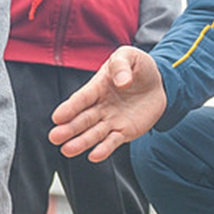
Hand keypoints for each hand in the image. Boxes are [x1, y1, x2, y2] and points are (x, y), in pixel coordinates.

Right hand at [48, 47, 165, 162]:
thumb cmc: (138, 67)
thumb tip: (122, 81)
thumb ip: (122, 65)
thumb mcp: (130, 56)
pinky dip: (104, 150)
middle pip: (82, 119)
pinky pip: (112, 142)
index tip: (57, 117)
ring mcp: (110, 121)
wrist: (158, 84)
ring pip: (94, 133)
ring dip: (81, 142)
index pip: (82, 99)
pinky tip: (94, 156)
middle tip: (55, 137)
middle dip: (69, 129)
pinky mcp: (123, 132)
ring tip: (67, 150)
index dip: (70, 108)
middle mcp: (100, 106)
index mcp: (97, 87)